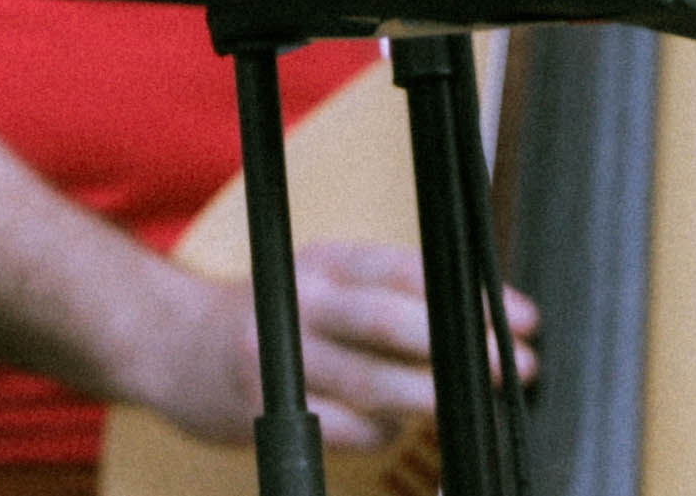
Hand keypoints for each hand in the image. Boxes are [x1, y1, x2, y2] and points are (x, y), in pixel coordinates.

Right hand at [127, 237, 534, 462]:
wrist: (171, 346)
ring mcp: (278, 357)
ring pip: (366, 383)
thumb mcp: (321, 283)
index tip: (523, 318)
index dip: (466, 294)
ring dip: (428, 398)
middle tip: (516, 365)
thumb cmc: (271, 315)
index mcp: (322, 263)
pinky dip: (377, 433)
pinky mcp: (267, 408)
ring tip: (469, 407)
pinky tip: (392, 428)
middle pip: (383, 321)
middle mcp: (298, 302)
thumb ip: (388, 297)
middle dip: (457, 345)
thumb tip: (482, 321)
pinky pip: (342, 430)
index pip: (402, 270)